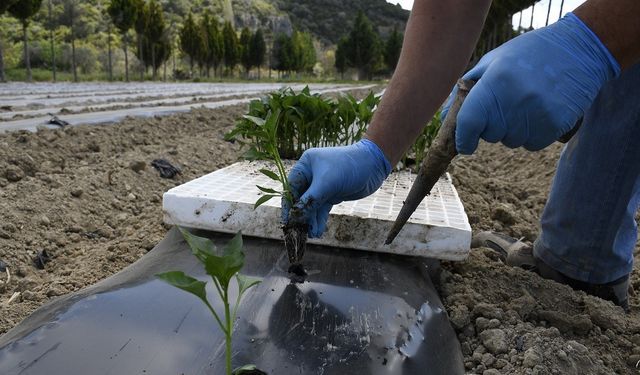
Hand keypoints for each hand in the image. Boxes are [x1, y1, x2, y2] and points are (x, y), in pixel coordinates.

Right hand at [282, 139, 390, 237]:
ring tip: (312, 234)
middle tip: (300, 232)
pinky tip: (317, 231)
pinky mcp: (331, 194)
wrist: (374, 165)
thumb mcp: (327, 183)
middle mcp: (311, 175)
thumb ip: (309, 201)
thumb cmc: (348, 167)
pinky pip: (321, 208)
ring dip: (311, 220)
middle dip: (301, 215)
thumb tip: (294, 218)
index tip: (287, 222)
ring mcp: (321, 185)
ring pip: (311, 206)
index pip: (291, 187)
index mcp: (305, 165)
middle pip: (300, 198)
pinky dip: (319, 219)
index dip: (288, 205)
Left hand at [442, 12, 619, 153]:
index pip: (469, 123)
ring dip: (512, 129)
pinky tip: (538, 111)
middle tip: (506, 102)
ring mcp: (537, 114)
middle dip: (492, 125)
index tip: (464, 144)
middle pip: (490, 135)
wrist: (578, 49)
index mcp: (495, 81)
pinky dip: (531, 133)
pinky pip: (532, 144)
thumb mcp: (492, 62)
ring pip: (511, 141)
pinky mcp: (556, 124)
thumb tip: (444, 119)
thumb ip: (465, 91)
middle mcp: (515, 100)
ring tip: (525, 103)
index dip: (463, 138)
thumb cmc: (527, 54)